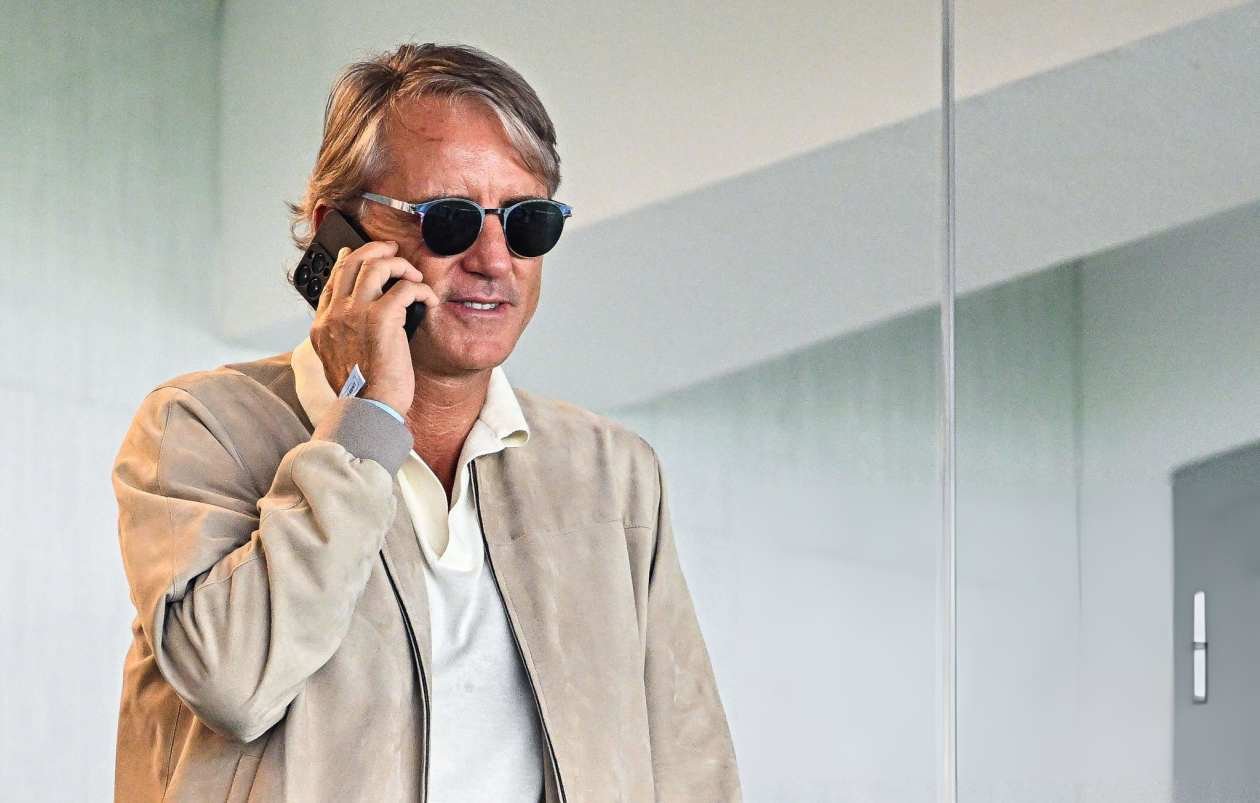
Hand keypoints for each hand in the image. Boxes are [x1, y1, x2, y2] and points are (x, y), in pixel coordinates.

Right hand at [309, 240, 438, 416]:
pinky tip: (429, 300)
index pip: (332, 281)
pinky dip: (420, 289)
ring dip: (399, 264)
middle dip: (375, 250)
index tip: (357, 253)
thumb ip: (345, 335)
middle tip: (392, 250)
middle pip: (351, 264)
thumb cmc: (364, 391)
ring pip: (376, 266)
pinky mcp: (381, 319)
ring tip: (414, 275)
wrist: (369, 409)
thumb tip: (361, 318)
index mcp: (323, 326)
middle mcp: (335, 315)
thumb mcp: (340, 360)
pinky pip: (404, 288)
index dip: (347, 261)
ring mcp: (355, 314)